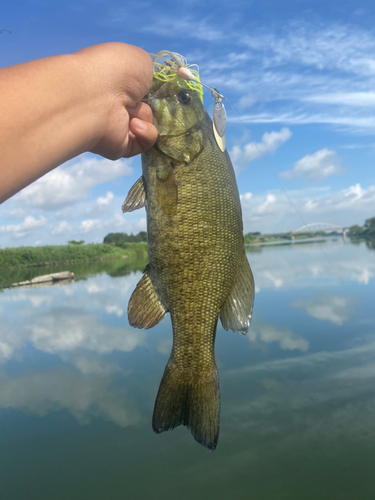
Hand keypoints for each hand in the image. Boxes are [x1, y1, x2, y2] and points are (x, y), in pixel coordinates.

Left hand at [75, 43, 157, 159]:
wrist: (95, 97)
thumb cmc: (114, 71)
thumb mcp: (139, 59)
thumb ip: (146, 73)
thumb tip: (145, 88)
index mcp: (111, 80)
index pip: (134, 88)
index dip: (146, 86)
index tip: (151, 85)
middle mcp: (109, 103)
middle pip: (141, 107)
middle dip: (146, 102)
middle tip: (140, 96)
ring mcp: (113, 126)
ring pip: (145, 123)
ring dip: (143, 115)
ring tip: (129, 109)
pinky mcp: (119, 146)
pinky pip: (143, 143)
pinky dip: (145, 134)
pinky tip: (133, 125)